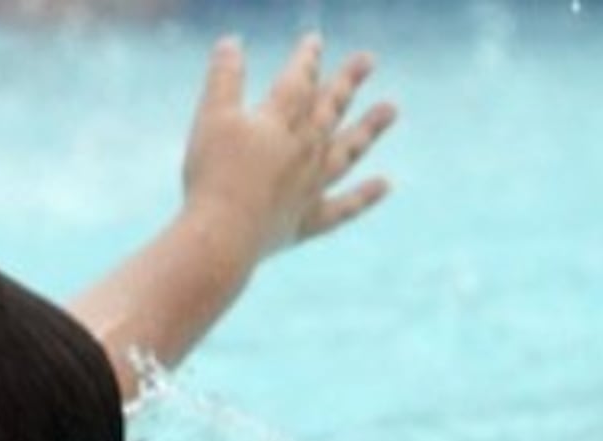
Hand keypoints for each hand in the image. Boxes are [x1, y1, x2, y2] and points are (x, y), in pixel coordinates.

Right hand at [181, 32, 396, 259]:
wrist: (223, 237)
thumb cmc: (214, 176)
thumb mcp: (211, 118)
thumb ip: (224, 79)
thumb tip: (232, 43)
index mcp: (278, 123)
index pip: (298, 83)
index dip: (307, 60)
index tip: (315, 41)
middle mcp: (303, 150)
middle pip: (330, 110)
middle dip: (348, 82)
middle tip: (368, 60)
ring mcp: (309, 186)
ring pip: (346, 151)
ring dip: (369, 129)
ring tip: (391, 110)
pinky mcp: (306, 221)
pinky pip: (342, 207)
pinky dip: (364, 196)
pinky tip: (385, 185)